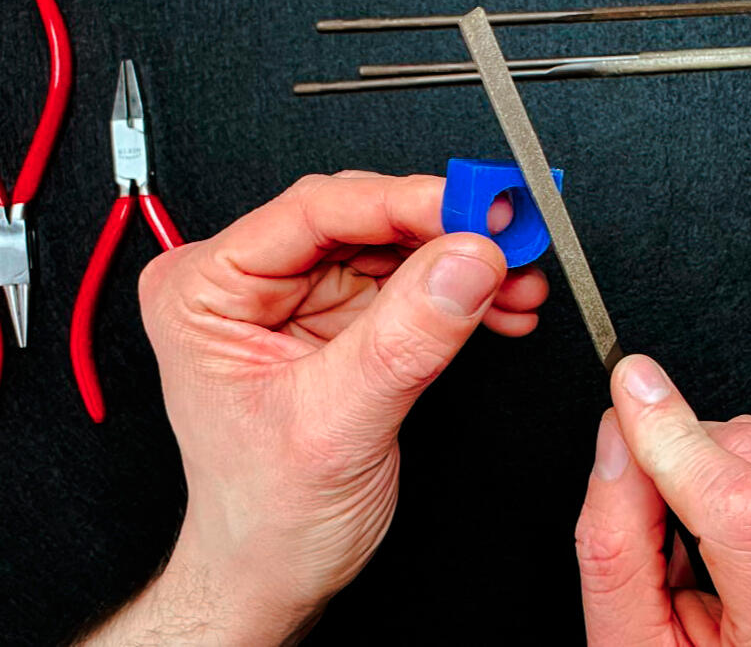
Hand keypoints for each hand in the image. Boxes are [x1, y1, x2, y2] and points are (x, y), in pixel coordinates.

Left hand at [81, 172, 546, 644]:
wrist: (275, 573)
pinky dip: (463, 291)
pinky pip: (414, 282)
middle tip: (513, 231)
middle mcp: (250, 281)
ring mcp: (301, 297)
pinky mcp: (345, 319)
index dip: (404, 201)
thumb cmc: (263, 517)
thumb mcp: (336, 425)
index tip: (476, 204)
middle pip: (363, 218)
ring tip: (520, 275)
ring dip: (466, 260)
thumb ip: (406, 337)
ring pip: (398, 245)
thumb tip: (468, 258)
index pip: (314, 212)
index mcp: (205, 289)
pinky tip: (502, 302)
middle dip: (447, 228)